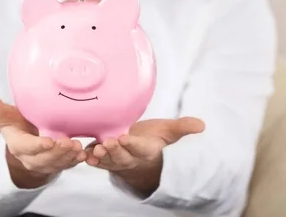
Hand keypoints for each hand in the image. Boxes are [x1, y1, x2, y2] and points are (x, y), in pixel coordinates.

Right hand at [0, 94, 86, 187]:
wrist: (26, 139)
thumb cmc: (16, 123)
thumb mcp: (5, 115)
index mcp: (17, 144)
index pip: (26, 147)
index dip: (36, 146)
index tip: (48, 141)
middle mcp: (30, 157)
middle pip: (43, 159)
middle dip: (57, 153)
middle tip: (70, 143)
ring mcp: (44, 163)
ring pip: (56, 164)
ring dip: (68, 158)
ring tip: (79, 148)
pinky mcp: (56, 164)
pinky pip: (66, 166)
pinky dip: (75, 161)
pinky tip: (84, 155)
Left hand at [84, 118, 204, 190]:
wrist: (139, 153)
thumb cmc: (154, 138)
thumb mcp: (169, 132)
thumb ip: (182, 127)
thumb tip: (202, 125)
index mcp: (147, 150)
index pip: (141, 148)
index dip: (134, 145)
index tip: (126, 137)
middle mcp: (131, 158)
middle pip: (123, 156)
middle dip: (116, 150)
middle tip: (110, 142)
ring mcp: (116, 160)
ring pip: (108, 160)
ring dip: (101, 155)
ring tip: (96, 149)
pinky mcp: (104, 159)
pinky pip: (96, 160)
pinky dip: (90, 157)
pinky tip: (84, 153)